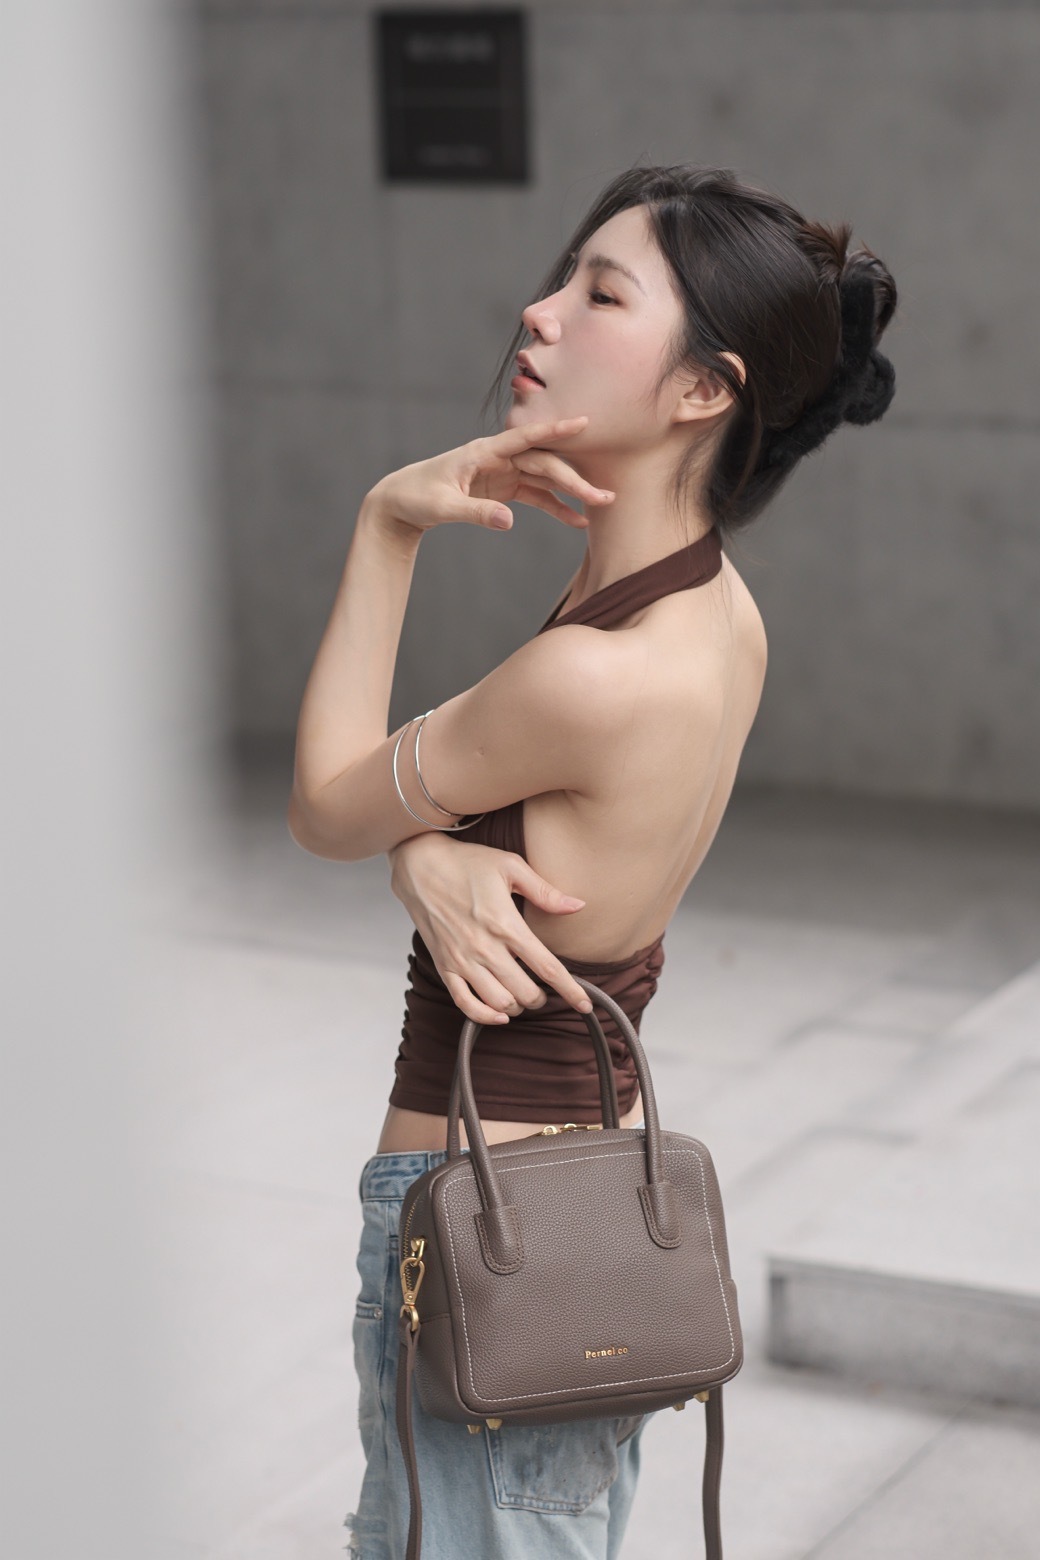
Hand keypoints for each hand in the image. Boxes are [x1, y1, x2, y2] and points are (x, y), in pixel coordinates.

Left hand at [365, 417, 613, 536]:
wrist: (400, 503)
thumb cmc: (415, 497)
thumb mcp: (442, 507)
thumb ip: (476, 514)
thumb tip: (509, 522)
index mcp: (483, 451)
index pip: (526, 438)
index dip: (555, 430)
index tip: (583, 422)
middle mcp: (498, 458)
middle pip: (544, 464)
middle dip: (575, 480)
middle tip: (604, 496)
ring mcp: (503, 473)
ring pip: (545, 479)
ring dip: (572, 493)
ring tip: (600, 506)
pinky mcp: (503, 490)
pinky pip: (535, 497)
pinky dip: (555, 508)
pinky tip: (575, 521)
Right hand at [387, 834, 594, 1023]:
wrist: (420, 865)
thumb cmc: (466, 862)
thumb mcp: (510, 866)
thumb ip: (545, 891)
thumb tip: (578, 905)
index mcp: (507, 924)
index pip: (548, 968)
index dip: (572, 991)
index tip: (585, 1004)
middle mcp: (485, 948)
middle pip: (526, 993)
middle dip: (543, 997)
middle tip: (545, 989)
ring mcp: (462, 960)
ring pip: (500, 1003)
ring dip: (518, 1005)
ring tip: (522, 995)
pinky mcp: (444, 966)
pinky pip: (465, 1004)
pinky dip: (486, 1016)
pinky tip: (499, 1013)